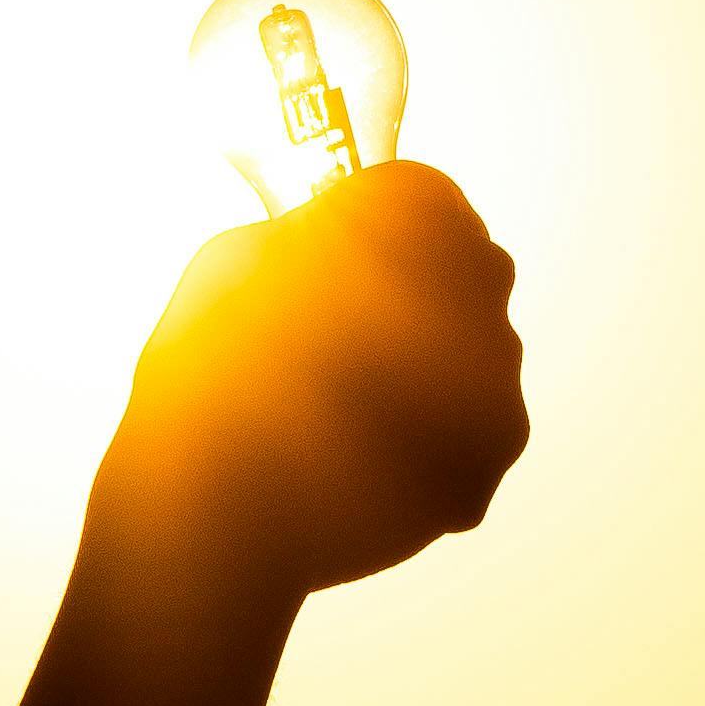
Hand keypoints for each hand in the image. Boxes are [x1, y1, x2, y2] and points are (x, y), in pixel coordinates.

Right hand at [88, 161, 527, 598]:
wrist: (212, 503)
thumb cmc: (210, 368)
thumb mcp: (238, 257)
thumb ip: (309, 242)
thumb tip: (330, 256)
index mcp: (414, 209)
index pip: (424, 202)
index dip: (382, 237)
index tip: (346, 269)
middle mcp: (477, 282)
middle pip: (463, 282)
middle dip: (415, 307)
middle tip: (341, 347)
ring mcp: (493, 378)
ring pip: (470, 371)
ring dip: (423, 387)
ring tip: (342, 424)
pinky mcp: (486, 462)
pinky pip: (466, 448)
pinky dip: (425, 460)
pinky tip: (361, 472)